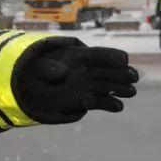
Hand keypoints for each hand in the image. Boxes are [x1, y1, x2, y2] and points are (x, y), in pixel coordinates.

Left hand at [17, 39, 138, 123]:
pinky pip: (101, 102)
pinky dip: (109, 104)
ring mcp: (88, 85)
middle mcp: (87, 71)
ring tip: (130, 92)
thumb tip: (62, 73)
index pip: (99, 54)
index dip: (112, 55)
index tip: (123, 59)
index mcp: (78, 57)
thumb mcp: (37, 66)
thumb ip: (48, 68)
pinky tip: (117, 107)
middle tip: (132, 77)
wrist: (28, 88)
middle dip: (122, 73)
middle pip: (109, 70)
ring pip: (109, 86)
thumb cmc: (34, 71)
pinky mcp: (85, 100)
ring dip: (120, 88)